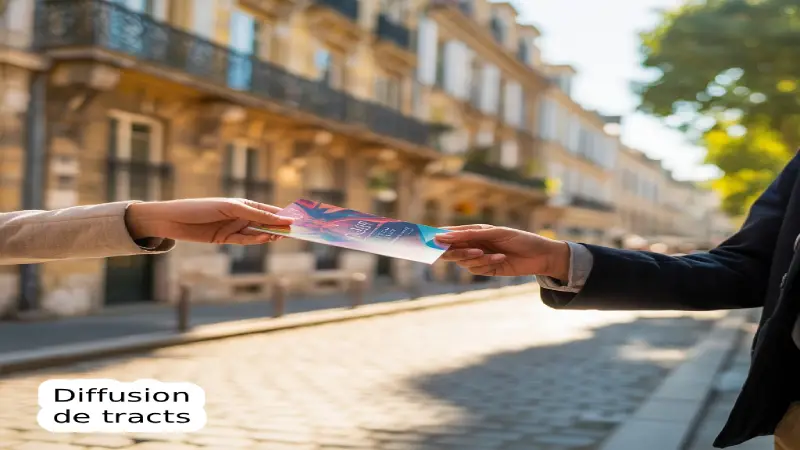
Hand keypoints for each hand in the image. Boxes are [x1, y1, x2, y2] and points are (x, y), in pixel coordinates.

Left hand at [125, 198, 292, 244]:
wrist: (172, 220)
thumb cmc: (200, 208)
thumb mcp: (231, 208)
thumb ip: (257, 215)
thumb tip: (282, 219)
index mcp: (244, 203)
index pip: (269, 209)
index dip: (284, 215)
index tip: (299, 221)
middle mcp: (240, 215)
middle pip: (265, 222)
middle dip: (279, 227)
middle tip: (294, 233)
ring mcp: (234, 227)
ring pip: (257, 233)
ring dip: (269, 235)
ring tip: (280, 236)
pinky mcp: (225, 239)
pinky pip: (245, 240)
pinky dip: (255, 240)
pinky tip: (264, 239)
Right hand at [436, 225, 570, 278]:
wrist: (539, 255)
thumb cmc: (518, 238)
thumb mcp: (494, 232)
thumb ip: (469, 234)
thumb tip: (444, 235)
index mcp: (472, 231)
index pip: (448, 234)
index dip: (436, 236)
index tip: (426, 239)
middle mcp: (471, 244)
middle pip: (450, 250)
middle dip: (457, 251)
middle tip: (473, 251)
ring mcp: (477, 258)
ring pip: (463, 261)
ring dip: (477, 258)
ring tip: (495, 254)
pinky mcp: (485, 269)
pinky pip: (476, 269)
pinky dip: (487, 264)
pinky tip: (501, 259)